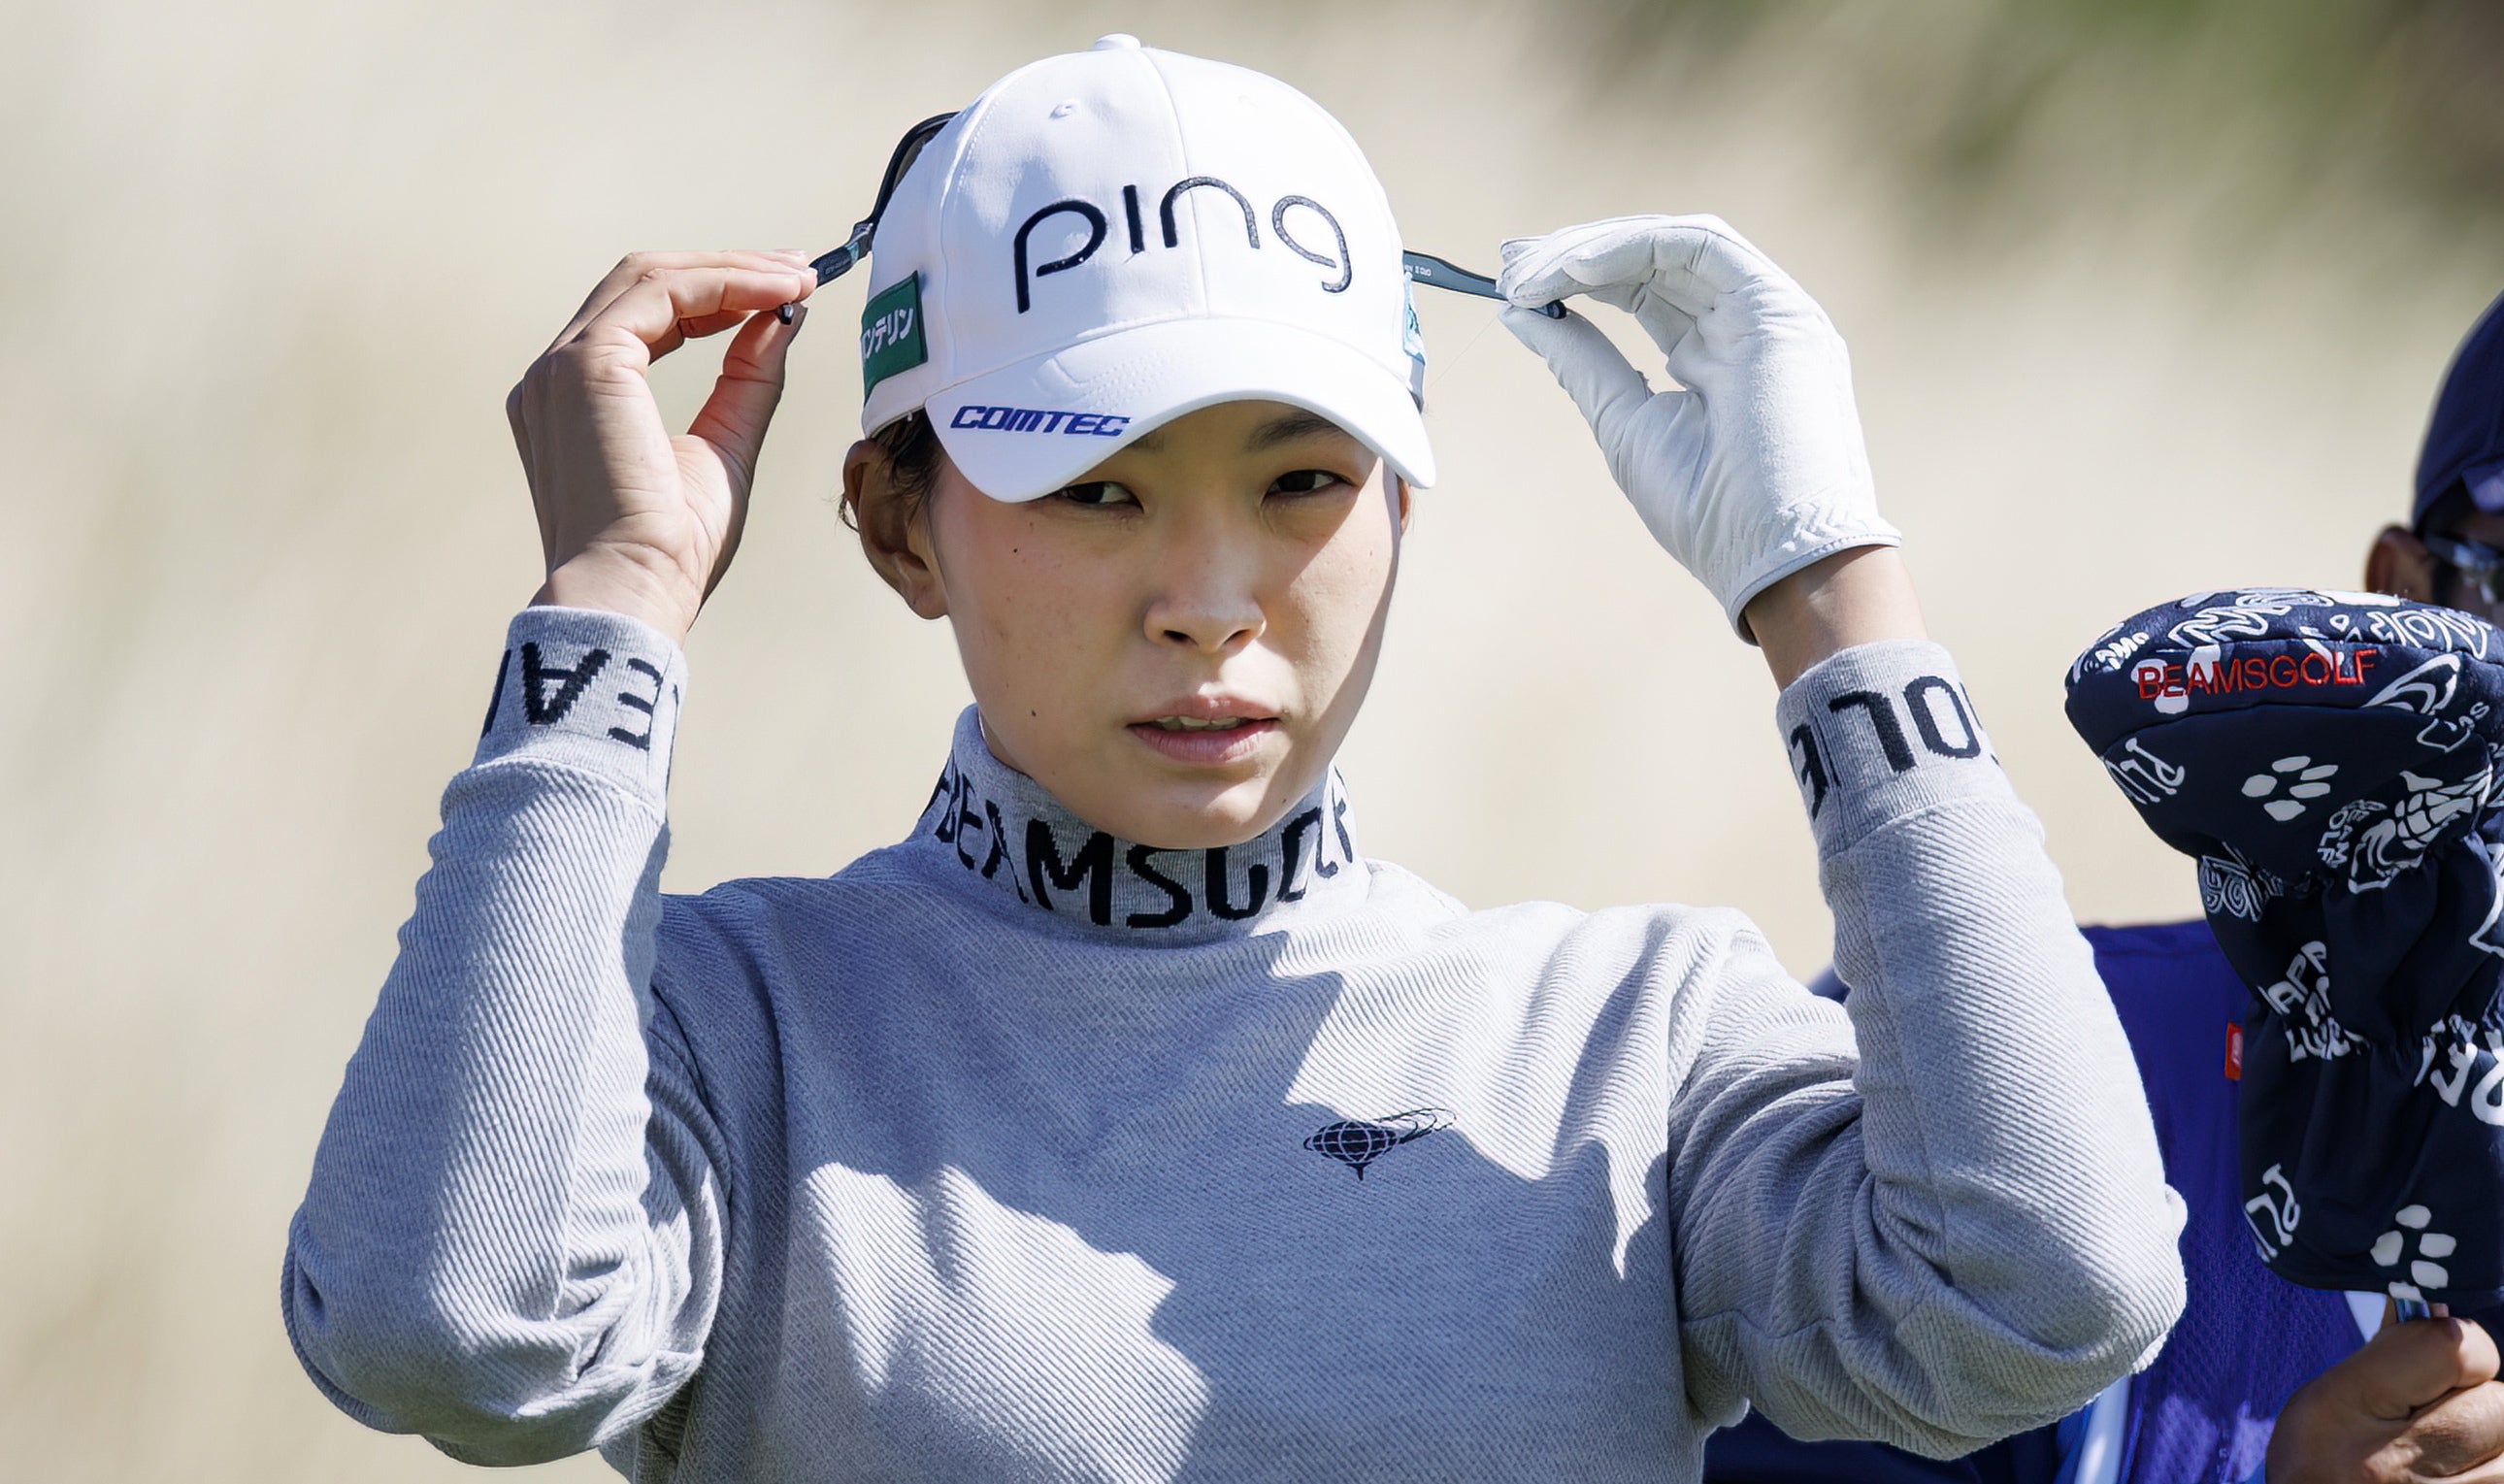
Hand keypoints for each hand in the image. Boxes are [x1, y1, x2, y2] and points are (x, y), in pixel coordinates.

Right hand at [506, 250, 818, 643]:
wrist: (635, 590)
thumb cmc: (673, 548)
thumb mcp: (726, 446)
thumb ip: (748, 381)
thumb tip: (782, 319)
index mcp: (576, 398)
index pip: (645, 315)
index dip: (716, 293)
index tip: (783, 291)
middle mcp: (556, 374)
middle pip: (644, 283)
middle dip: (728, 269)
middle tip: (800, 269)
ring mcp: (562, 365)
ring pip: (651, 276)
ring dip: (731, 269)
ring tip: (796, 278)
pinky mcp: (585, 363)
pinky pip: (661, 292)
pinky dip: (722, 284)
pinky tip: (775, 295)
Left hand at [1496, 215, 1900, 640]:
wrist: (1776, 556)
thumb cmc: (1707, 510)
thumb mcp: (1624, 424)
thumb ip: (1579, 362)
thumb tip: (1518, 314)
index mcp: (1713, 359)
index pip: (1641, 292)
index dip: (1576, 277)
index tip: (1511, 285)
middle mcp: (1744, 326)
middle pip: (1653, 262)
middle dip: (1576, 253)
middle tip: (1508, 263)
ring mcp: (1767, 313)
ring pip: (1672, 245)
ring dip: (1595, 248)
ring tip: (1530, 272)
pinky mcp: (1780, 307)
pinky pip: (1698, 246)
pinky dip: (1632, 247)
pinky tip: (1575, 267)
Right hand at [2268, 1303, 2503, 1481]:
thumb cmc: (2318, 1465)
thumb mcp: (2327, 1401)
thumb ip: (2386, 1357)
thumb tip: (2439, 1307)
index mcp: (2348, 1408)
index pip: (2454, 1350)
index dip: (2466, 1353)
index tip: (2447, 1367)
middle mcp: (2393, 1463)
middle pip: (2500, 1406)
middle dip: (2484, 1407)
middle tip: (2447, 1422)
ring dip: (2496, 1452)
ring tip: (2457, 1457)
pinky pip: (2502, 1480)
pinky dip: (2492, 1473)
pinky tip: (2464, 1474)